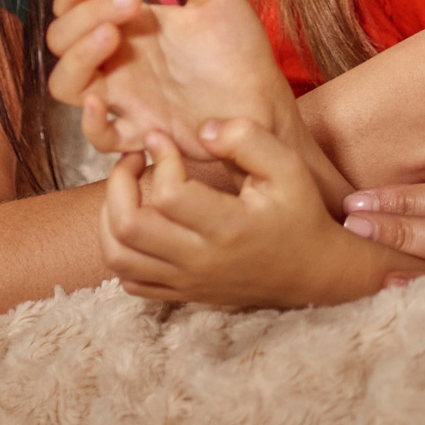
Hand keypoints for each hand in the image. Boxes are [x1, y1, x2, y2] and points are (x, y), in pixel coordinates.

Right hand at [45, 0, 300, 162]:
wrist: (265, 99)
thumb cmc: (237, 47)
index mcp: (125, 25)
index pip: (71, 5)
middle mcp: (114, 61)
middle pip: (61, 38)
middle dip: (85, 13)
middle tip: (131, 1)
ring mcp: (124, 98)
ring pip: (65, 85)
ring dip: (77, 57)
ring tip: (111, 35)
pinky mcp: (142, 133)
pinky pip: (100, 138)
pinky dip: (92, 123)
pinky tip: (102, 102)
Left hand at [102, 121, 424, 307]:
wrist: (314, 272)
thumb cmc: (299, 212)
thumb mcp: (288, 165)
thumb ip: (247, 138)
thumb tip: (200, 131)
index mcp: (228, 227)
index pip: (168, 195)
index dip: (159, 159)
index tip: (163, 140)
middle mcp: (201, 260)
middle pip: (129, 227)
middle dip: (119, 183)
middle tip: (134, 160)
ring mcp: (188, 282)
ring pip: (119, 257)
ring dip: (110, 216)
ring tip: (127, 189)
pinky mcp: (182, 294)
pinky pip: (129, 281)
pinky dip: (120, 250)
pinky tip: (138, 221)